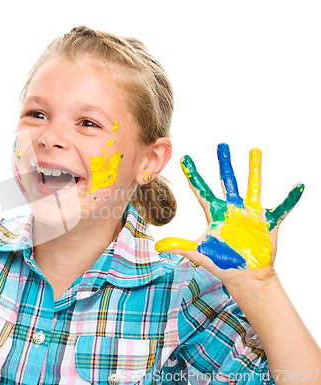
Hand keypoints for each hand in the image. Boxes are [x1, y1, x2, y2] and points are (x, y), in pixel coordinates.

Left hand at [155, 143, 303, 284]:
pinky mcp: (267, 223)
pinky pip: (281, 209)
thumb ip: (181, 246)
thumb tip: (158, 246)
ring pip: (253, 187)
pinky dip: (290, 199)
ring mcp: (250, 214)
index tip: (185, 158)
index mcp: (215, 214)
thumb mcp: (199, 253)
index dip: (193, 175)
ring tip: (255, 151)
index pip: (201, 190)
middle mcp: (232, 209)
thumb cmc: (222, 263)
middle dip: (224, 163)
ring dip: (254, 170)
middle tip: (221, 145)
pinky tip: (299, 186)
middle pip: (227, 181)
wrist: (245, 277)